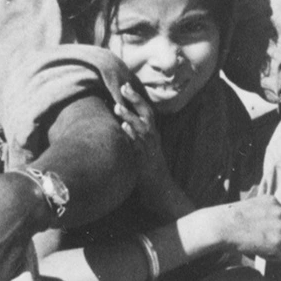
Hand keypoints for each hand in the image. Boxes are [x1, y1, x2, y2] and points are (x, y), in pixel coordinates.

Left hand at [116, 83, 183, 211]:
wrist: (163, 193)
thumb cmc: (150, 174)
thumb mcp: (144, 152)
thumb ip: (135, 140)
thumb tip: (121, 129)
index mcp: (153, 135)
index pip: (146, 112)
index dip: (137, 99)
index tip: (125, 86)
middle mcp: (153, 139)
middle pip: (146, 114)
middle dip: (135, 100)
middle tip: (123, 87)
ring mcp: (150, 149)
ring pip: (141, 128)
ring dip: (129, 116)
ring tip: (117, 107)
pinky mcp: (145, 160)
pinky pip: (138, 145)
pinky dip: (132, 135)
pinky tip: (123, 127)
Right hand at [214, 193, 280, 260]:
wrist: (221, 227)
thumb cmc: (230, 221)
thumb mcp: (251, 208)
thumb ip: (266, 214)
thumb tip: (276, 230)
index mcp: (274, 201)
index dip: (273, 230)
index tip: (258, 232)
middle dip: (278, 239)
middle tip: (258, 242)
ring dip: (277, 249)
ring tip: (259, 246)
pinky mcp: (279, 242)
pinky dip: (273, 258)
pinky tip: (259, 252)